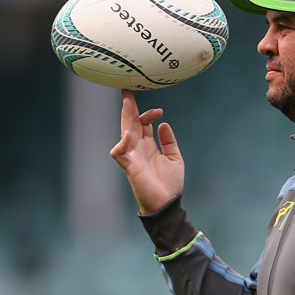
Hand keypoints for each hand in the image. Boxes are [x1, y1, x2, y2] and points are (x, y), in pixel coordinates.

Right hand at [110, 89, 183, 213]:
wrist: (167, 204)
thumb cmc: (170, 184)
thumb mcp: (175, 158)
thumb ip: (169, 141)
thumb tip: (163, 123)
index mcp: (149, 146)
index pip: (143, 124)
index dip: (148, 114)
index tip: (159, 111)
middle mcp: (139, 149)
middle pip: (131, 123)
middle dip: (129, 107)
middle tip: (126, 90)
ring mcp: (133, 157)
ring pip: (124, 132)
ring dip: (125, 117)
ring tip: (127, 102)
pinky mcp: (130, 167)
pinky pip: (119, 153)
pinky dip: (122, 143)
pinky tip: (129, 133)